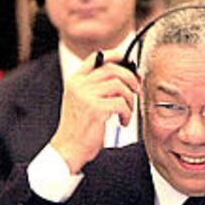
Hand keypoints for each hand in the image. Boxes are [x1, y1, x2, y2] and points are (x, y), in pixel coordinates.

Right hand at [51, 50, 139, 173]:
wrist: (68, 149)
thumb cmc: (79, 129)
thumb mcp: (83, 102)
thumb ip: (96, 87)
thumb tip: (125, 75)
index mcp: (75, 81)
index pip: (97, 57)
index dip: (116, 55)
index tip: (130, 62)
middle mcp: (79, 85)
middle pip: (113, 69)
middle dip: (130, 79)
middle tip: (136, 90)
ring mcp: (86, 96)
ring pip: (120, 86)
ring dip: (129, 100)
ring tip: (126, 113)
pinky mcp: (95, 109)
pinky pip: (121, 103)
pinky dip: (127, 114)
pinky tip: (122, 122)